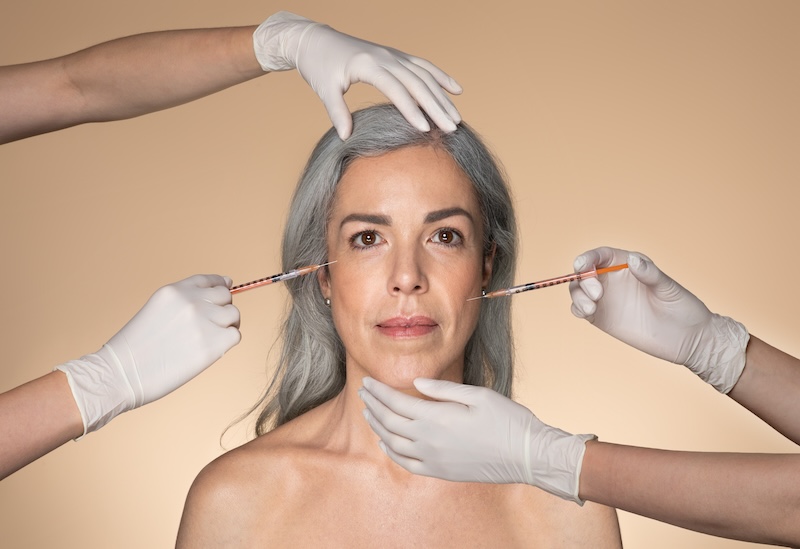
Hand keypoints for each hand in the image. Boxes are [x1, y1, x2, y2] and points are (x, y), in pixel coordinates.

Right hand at [56, 274, 240, 434]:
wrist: (120, 373)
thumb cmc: (134, 350)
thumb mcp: (156, 311)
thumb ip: (182, 305)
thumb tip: (211, 307)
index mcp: (174, 291)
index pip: (208, 280)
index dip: (219, 285)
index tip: (226, 288)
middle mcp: (191, 301)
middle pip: (225, 296)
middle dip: (222, 308)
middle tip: (214, 325)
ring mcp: (204, 321)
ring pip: (233, 315)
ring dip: (228, 325)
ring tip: (213, 339)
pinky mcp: (213, 343)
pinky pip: (235, 336)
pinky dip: (227, 343)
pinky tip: (212, 350)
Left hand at [253, 11, 461, 138]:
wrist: (316, 41)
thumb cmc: (319, 65)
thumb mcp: (324, 90)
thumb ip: (336, 112)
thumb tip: (346, 136)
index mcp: (368, 64)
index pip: (396, 89)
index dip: (411, 109)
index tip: (425, 129)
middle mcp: (386, 57)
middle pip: (417, 83)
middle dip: (436, 106)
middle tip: (451, 128)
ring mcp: (393, 55)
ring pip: (425, 75)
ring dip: (442, 96)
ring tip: (456, 117)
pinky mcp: (396, 56)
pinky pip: (423, 66)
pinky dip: (440, 77)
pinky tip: (456, 90)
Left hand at [359, 376, 593, 503]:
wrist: (527, 455)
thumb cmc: (507, 420)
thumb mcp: (478, 395)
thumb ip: (443, 390)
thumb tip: (416, 383)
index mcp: (438, 418)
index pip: (396, 402)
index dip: (379, 392)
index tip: (368, 382)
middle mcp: (430, 441)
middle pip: (389, 422)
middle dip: (373, 405)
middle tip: (364, 392)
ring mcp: (434, 460)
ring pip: (393, 443)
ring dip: (377, 427)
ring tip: (369, 413)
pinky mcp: (441, 472)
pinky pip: (407, 464)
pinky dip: (391, 452)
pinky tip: (386, 442)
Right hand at [570, 246, 747, 392]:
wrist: (687, 339)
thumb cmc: (683, 308)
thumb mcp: (669, 288)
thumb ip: (649, 273)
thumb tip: (632, 259)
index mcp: (627, 265)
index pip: (601, 256)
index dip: (588, 257)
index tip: (582, 265)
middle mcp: (612, 280)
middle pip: (584, 273)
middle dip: (583, 280)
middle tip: (597, 294)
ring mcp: (606, 299)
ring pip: (578, 290)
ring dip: (577, 295)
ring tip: (591, 308)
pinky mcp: (602, 318)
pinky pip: (580, 309)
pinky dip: (577, 308)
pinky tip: (587, 312)